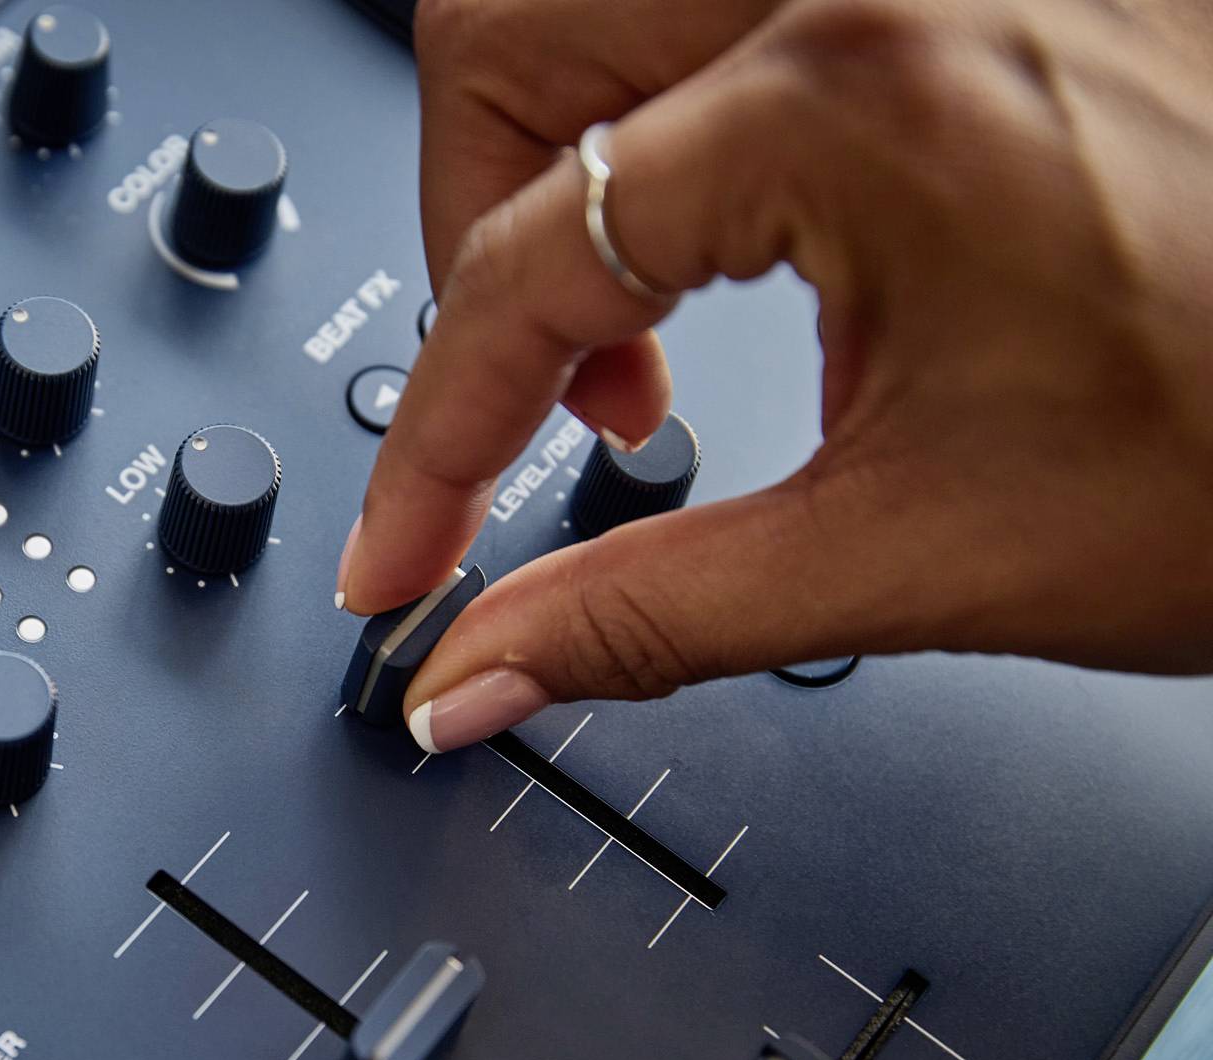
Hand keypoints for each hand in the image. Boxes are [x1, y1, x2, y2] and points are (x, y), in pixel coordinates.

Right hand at [338, 0, 1212, 751]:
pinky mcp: (976, 0)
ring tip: (635, 340)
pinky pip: (728, 28)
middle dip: (470, 246)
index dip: (433, 440)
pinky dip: (677, 143)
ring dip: (564, 173)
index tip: (406, 554)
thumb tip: (477, 670)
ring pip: (602, 18)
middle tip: (529, 408)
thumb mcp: (920, 554)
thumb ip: (650, 613)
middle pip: (508, 48)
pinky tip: (747, 261)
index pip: (520, 264)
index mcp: (850, 96)